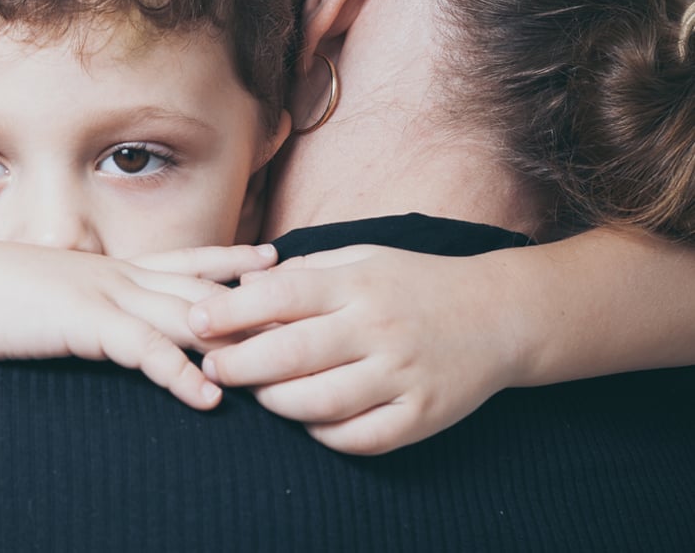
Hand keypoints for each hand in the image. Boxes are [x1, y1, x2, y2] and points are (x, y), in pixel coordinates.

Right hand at [0, 242, 276, 409]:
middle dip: (253, 288)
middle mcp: (118, 275)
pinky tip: (209, 397)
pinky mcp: (89, 325)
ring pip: (185, 314)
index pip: (182, 259)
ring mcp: (107, 296)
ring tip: (278, 353)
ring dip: (232, 335)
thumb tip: (98, 308)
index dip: (227, 256)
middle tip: (301, 289)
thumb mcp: (52, 289)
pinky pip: (147, 352)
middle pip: (200, 282)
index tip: (266, 252)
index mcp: (110, 267)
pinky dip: (181, 375)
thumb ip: (84, 298)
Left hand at [189, 245, 523, 453]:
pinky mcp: (422, 415)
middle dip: (239, 363)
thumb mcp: (361, 260)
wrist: (500, 315)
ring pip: (320, 403)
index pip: (282, 294)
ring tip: (258, 392)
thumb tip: (240, 283)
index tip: (196, 319)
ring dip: (276, 402)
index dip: (231, 309)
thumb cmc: (413, 284)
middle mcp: (378, 328)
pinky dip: (324, 435)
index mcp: (358, 284)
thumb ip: (303, 272)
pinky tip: (309, 421)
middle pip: (292, 353)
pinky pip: (359, 438)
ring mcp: (403, 375)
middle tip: (213, 366)